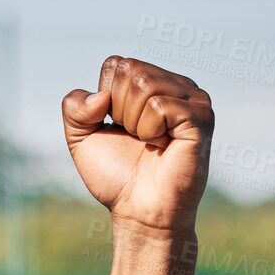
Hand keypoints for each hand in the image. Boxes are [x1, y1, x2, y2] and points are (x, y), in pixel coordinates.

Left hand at [61, 56, 213, 236]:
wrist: (139, 210)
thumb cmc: (116, 174)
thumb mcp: (80, 137)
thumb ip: (74, 107)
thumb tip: (100, 97)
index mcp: (152, 82)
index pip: (116, 64)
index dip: (104, 100)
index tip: (119, 127)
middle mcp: (176, 84)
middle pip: (130, 71)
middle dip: (120, 111)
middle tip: (136, 138)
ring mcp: (193, 99)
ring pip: (145, 84)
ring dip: (135, 122)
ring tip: (150, 142)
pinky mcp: (200, 117)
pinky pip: (159, 106)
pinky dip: (150, 131)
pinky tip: (162, 146)